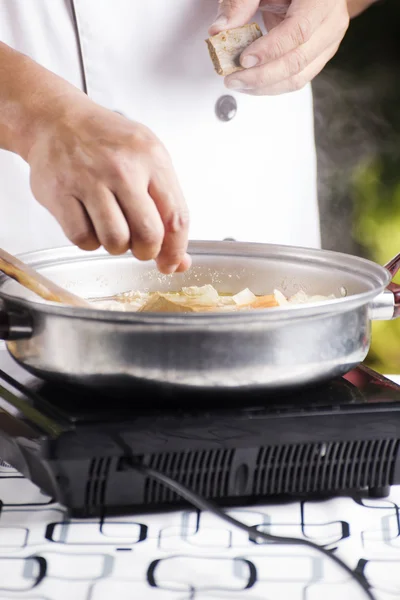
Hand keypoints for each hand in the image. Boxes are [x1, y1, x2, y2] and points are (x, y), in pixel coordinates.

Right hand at [27, 98, 190, 273]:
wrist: (56, 120)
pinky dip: (89, 241)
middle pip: (148, 235)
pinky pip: (83, 239)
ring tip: (112, 228)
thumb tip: (178, 259)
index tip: (171, 263)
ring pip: (115, 241)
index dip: (176, 250)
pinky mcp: (60, 194)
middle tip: (140, 247)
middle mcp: (121, 168)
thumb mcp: (147, 160)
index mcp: (151, 158)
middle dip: (147, 251)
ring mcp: (88, 180)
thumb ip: (167, 207)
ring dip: (117, 246)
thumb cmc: (106, 142)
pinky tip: (90, 223)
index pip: (176, 217)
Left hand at [208, 0, 349, 94]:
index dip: (270, 50)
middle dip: (261, 76)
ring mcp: (328, 41)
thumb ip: (241, 1)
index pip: (298, 30)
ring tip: (240, 83)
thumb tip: (219, 30)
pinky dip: (273, 85)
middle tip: (233, 78)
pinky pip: (298, 78)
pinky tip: (253, 83)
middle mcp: (331, 21)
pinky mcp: (320, 55)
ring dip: (265, 87)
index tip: (244, 59)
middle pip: (298, 60)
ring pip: (299, 77)